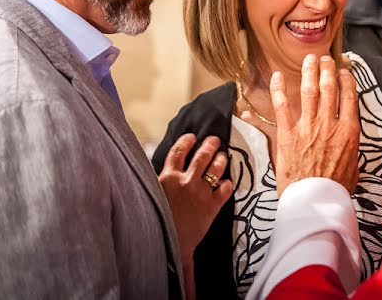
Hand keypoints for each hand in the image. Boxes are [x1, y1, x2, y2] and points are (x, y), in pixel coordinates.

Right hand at [158, 134, 232, 262]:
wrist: (169, 244)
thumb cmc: (157, 221)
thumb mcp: (153, 194)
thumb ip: (162, 181)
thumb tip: (169, 170)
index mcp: (168, 178)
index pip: (178, 151)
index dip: (186, 141)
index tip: (192, 137)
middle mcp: (186, 181)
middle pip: (202, 155)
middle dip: (210, 144)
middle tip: (215, 140)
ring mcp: (201, 193)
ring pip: (216, 168)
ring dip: (221, 159)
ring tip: (223, 155)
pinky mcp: (212, 206)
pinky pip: (225, 189)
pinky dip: (227, 183)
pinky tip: (227, 182)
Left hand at [270, 54, 359, 195]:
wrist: (314, 202)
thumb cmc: (335, 189)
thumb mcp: (353, 167)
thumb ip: (350, 149)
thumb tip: (348, 143)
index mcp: (348, 132)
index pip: (349, 97)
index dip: (346, 80)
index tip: (343, 72)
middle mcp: (329, 124)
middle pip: (329, 88)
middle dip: (327, 70)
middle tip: (325, 59)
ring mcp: (307, 127)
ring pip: (309, 91)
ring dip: (309, 72)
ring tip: (309, 59)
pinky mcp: (287, 134)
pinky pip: (281, 106)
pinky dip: (278, 89)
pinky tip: (278, 76)